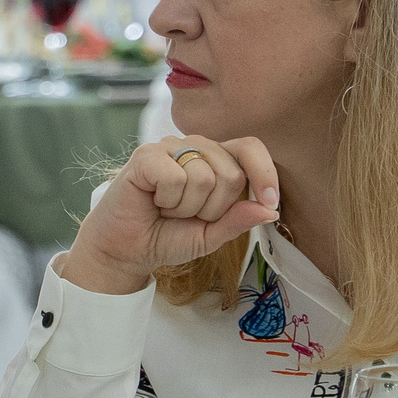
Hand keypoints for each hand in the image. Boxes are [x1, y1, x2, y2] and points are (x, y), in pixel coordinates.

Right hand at [57, 135, 279, 295]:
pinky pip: (176, 178)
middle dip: (213, 209)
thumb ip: (238, 220)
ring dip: (187, 208)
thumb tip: (270, 209)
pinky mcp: (146, 155)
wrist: (127, 250)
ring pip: (205, 177)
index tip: (270, 201)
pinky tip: (153, 202)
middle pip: (232, 173)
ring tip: (167, 209)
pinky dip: (167, 200)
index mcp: (216, 159)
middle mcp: (195, 147)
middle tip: (187, 215)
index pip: (250, 148)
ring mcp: (170, 147)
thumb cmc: (166, 237)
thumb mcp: (211, 235)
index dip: (265, 174)